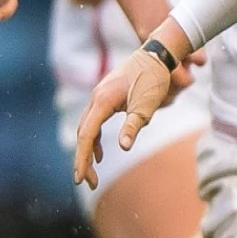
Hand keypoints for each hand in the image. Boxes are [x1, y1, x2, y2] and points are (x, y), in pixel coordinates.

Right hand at [71, 47, 175, 188]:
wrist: (156, 54)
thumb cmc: (153, 78)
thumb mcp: (146, 105)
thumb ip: (133, 126)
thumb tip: (123, 148)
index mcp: (102, 101)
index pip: (87, 136)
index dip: (82, 159)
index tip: (80, 178)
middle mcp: (96, 99)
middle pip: (83, 134)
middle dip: (83, 160)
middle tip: (87, 183)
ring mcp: (99, 97)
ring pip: (87, 129)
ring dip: (89, 151)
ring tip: (92, 173)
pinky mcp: (106, 97)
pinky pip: (95, 122)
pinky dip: (95, 139)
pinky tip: (100, 154)